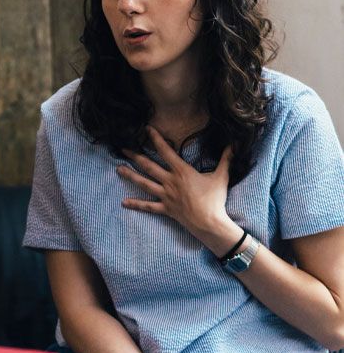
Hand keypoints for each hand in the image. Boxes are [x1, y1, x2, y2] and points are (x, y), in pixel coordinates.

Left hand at [117, 126, 235, 251]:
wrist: (210, 223)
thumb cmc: (215, 199)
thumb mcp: (221, 176)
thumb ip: (226, 159)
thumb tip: (234, 144)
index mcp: (181, 171)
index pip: (165, 151)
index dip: (155, 139)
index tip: (146, 129)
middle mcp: (170, 181)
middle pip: (148, 166)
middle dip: (135, 156)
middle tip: (122, 149)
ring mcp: (165, 195)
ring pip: (144, 183)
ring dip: (130, 176)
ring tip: (118, 169)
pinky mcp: (165, 209)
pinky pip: (148, 206)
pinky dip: (136, 204)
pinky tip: (124, 202)